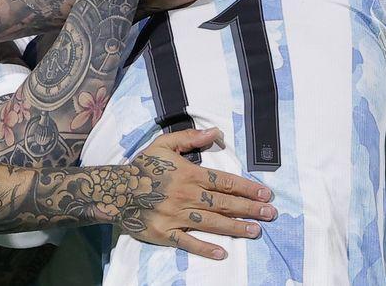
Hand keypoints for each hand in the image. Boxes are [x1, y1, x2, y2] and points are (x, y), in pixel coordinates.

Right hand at [118, 128, 276, 258]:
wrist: (114, 190)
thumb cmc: (141, 167)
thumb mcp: (164, 144)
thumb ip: (190, 138)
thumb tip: (216, 132)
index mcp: (189, 175)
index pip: (225, 181)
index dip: (247, 188)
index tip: (265, 194)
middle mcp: (187, 196)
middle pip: (224, 203)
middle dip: (249, 208)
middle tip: (270, 213)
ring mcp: (177, 216)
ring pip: (212, 223)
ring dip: (236, 227)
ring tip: (256, 231)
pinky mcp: (166, 233)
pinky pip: (188, 242)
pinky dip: (205, 248)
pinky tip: (223, 252)